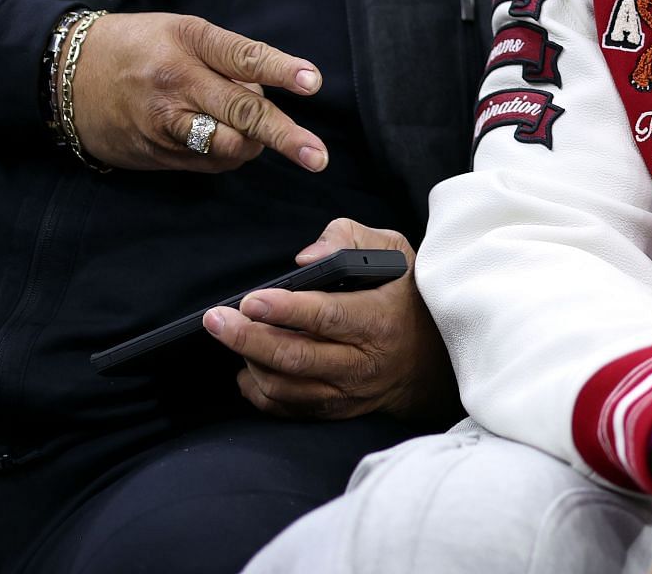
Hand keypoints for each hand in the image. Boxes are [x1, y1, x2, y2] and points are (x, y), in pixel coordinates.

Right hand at [69, 12, 326, 171]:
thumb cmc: (138, 46)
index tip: (312, 82)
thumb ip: (230, 56)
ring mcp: (164, 127)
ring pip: (228, 147)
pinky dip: (227, 152)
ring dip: (254, 144)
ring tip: (255, 129)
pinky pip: (208, 162)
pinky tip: (220, 136)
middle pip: (240, 114)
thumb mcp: (183, 30)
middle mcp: (176, 88)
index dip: (280, 70)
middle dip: (284, 136)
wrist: (66, 78)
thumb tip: (273, 89)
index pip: (242, 57)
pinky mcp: (155, 156)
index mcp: (187, 45)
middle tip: (317, 156)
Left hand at [202, 218, 455, 421]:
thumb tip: (305, 259)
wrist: (435, 358)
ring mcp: (348, 392)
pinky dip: (258, 389)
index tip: (251, 300)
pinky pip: (286, 408)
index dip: (286, 310)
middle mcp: (364, 363)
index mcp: (380, 320)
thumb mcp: (394, 252)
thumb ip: (349, 240)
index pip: (328, 317)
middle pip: (296, 357)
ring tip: (231, 334)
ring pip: (285, 385)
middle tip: (215, 320)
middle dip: (248, 338)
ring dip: (250, 360)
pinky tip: (248, 365)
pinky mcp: (335, 410)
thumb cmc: (407, 295)